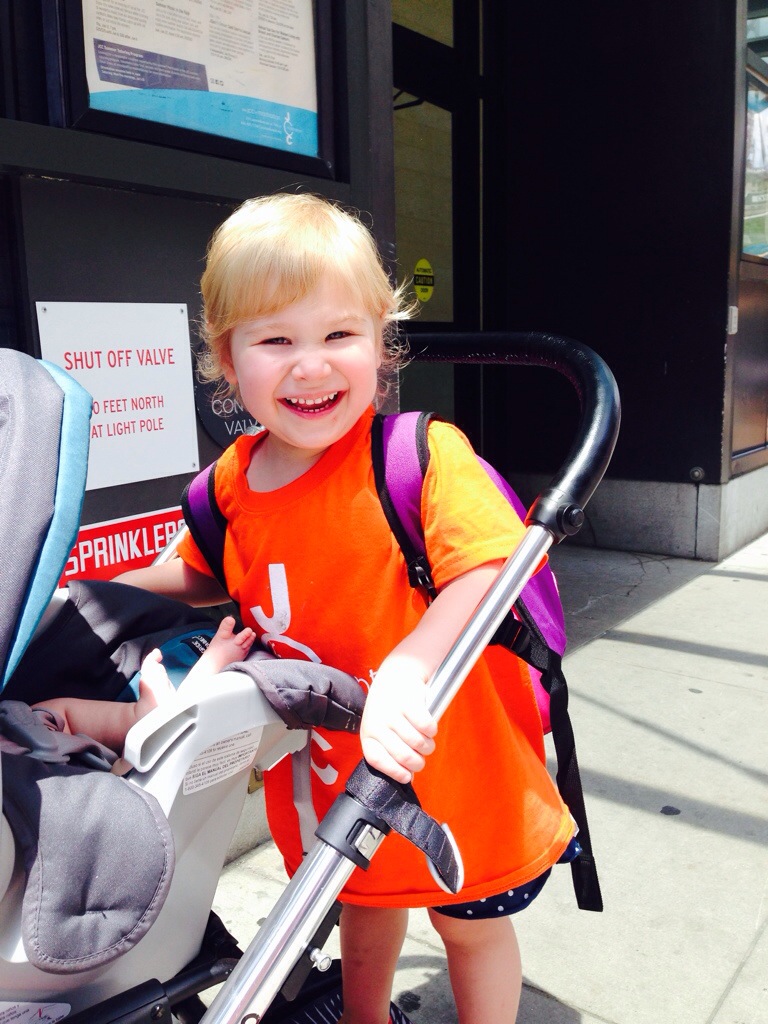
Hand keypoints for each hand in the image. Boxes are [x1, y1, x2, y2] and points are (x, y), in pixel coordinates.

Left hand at [360, 657, 437, 783]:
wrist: (398, 673)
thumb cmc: (391, 708)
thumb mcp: (383, 728)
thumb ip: (390, 751)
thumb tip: (407, 779)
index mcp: (368, 732)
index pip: (377, 759)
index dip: (394, 771)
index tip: (407, 776)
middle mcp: (377, 722)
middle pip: (403, 755)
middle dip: (417, 762)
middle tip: (421, 758)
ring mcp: (393, 712)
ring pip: (417, 742)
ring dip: (427, 746)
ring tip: (426, 742)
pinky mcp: (409, 702)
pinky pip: (427, 727)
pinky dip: (432, 731)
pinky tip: (430, 729)